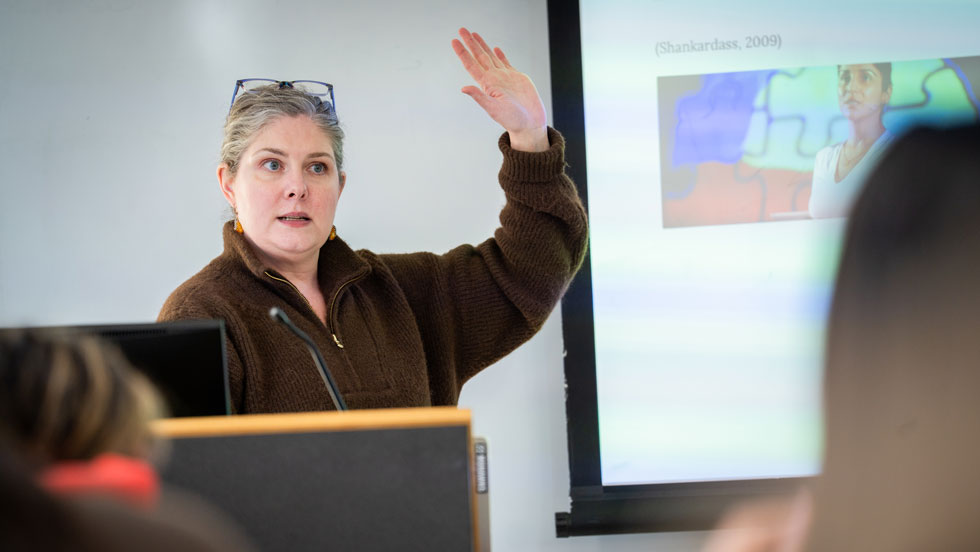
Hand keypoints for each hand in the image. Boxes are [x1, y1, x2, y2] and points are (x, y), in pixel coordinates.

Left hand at [452, 27, 548, 151]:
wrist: (530, 124)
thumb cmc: (513, 120)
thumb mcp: (494, 109)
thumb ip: (479, 97)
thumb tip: (463, 88)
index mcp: (487, 85)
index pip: (471, 65)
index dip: (463, 53)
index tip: (454, 41)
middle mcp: (494, 79)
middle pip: (479, 57)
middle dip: (470, 43)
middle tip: (461, 30)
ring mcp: (505, 77)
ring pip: (491, 57)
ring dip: (482, 46)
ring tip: (474, 35)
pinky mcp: (517, 78)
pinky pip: (506, 63)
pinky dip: (500, 55)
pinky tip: (495, 49)